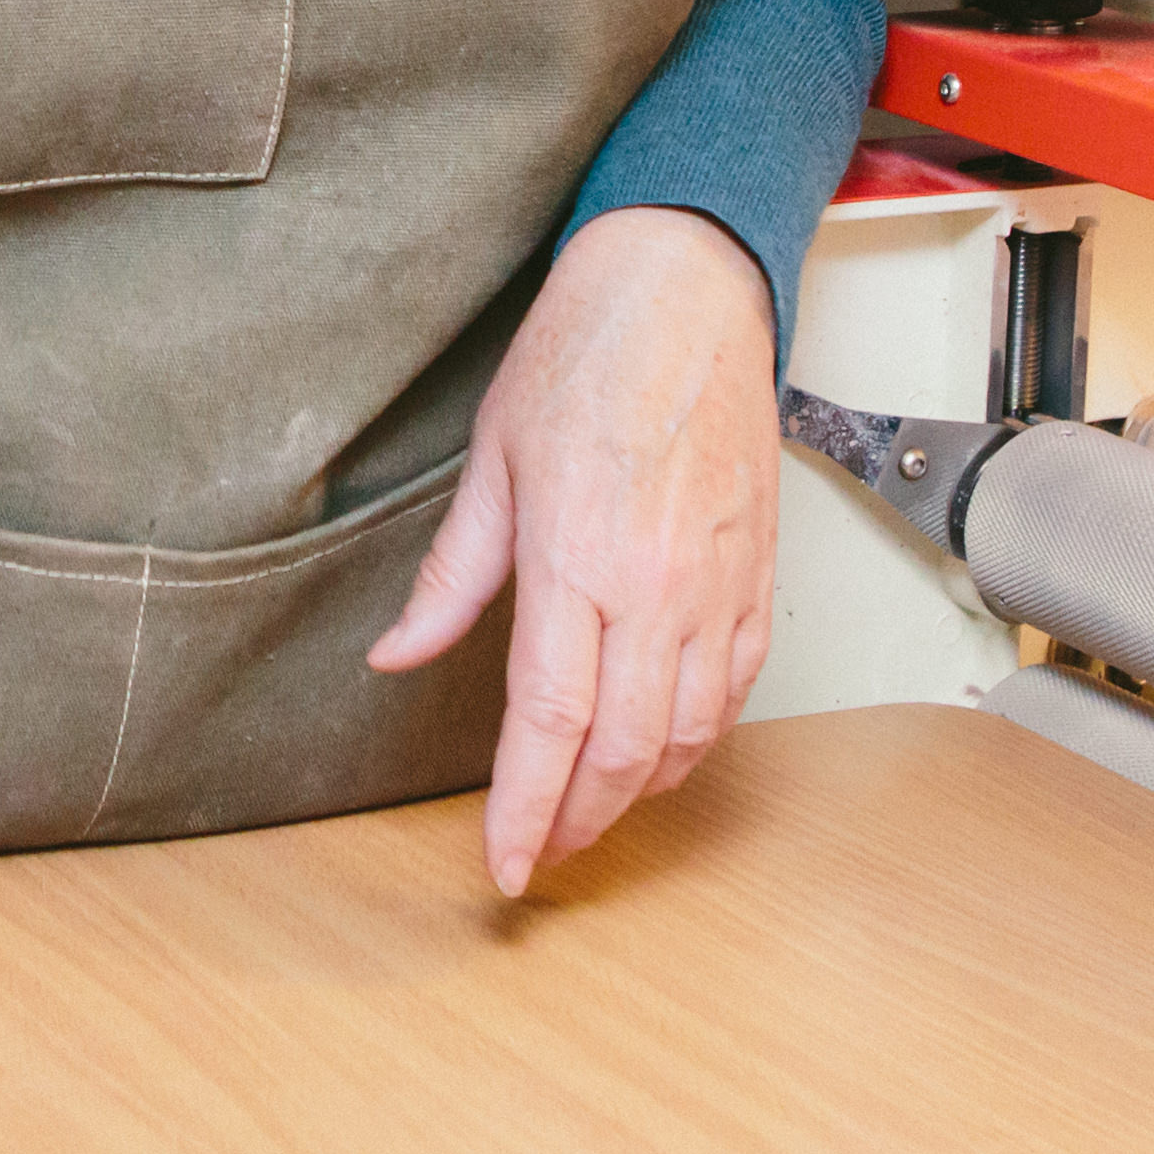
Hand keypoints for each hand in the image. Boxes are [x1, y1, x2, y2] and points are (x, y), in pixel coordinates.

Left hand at [366, 206, 779, 897]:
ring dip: (640, 789)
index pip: (549, 721)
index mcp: (577, 557)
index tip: (505, 864)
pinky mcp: (758, 572)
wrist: (686, 288)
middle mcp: (656, 584)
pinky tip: (664, 748)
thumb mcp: (491, 459)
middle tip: (541, 852)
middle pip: (622, 748)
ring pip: (690, 733)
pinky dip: (702, 737)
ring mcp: (717, 582)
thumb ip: (451, 575)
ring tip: (593, 808)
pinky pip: (739, 686)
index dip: (526, 809)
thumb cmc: (584, 354)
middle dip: (578, 820)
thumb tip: (396, 654)